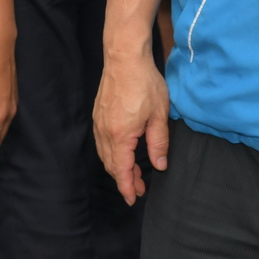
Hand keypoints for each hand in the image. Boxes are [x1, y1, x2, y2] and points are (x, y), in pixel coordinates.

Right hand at [93, 54, 168, 203]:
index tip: (132, 200)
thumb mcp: (159, 115)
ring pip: (105, 155)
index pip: (122, 171)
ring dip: (118, 167)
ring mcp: (99, 123)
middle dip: (124, 180)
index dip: (127, 188)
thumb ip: (158, 143)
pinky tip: (122, 153)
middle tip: (139, 189)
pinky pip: (102, 143)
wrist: (124, 58)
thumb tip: (159, 166)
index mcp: (121, 136)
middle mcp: (105, 132)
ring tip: (134, 174)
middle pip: (112, 166)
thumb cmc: (144, 83)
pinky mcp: (98, 115)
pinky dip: (112, 154)